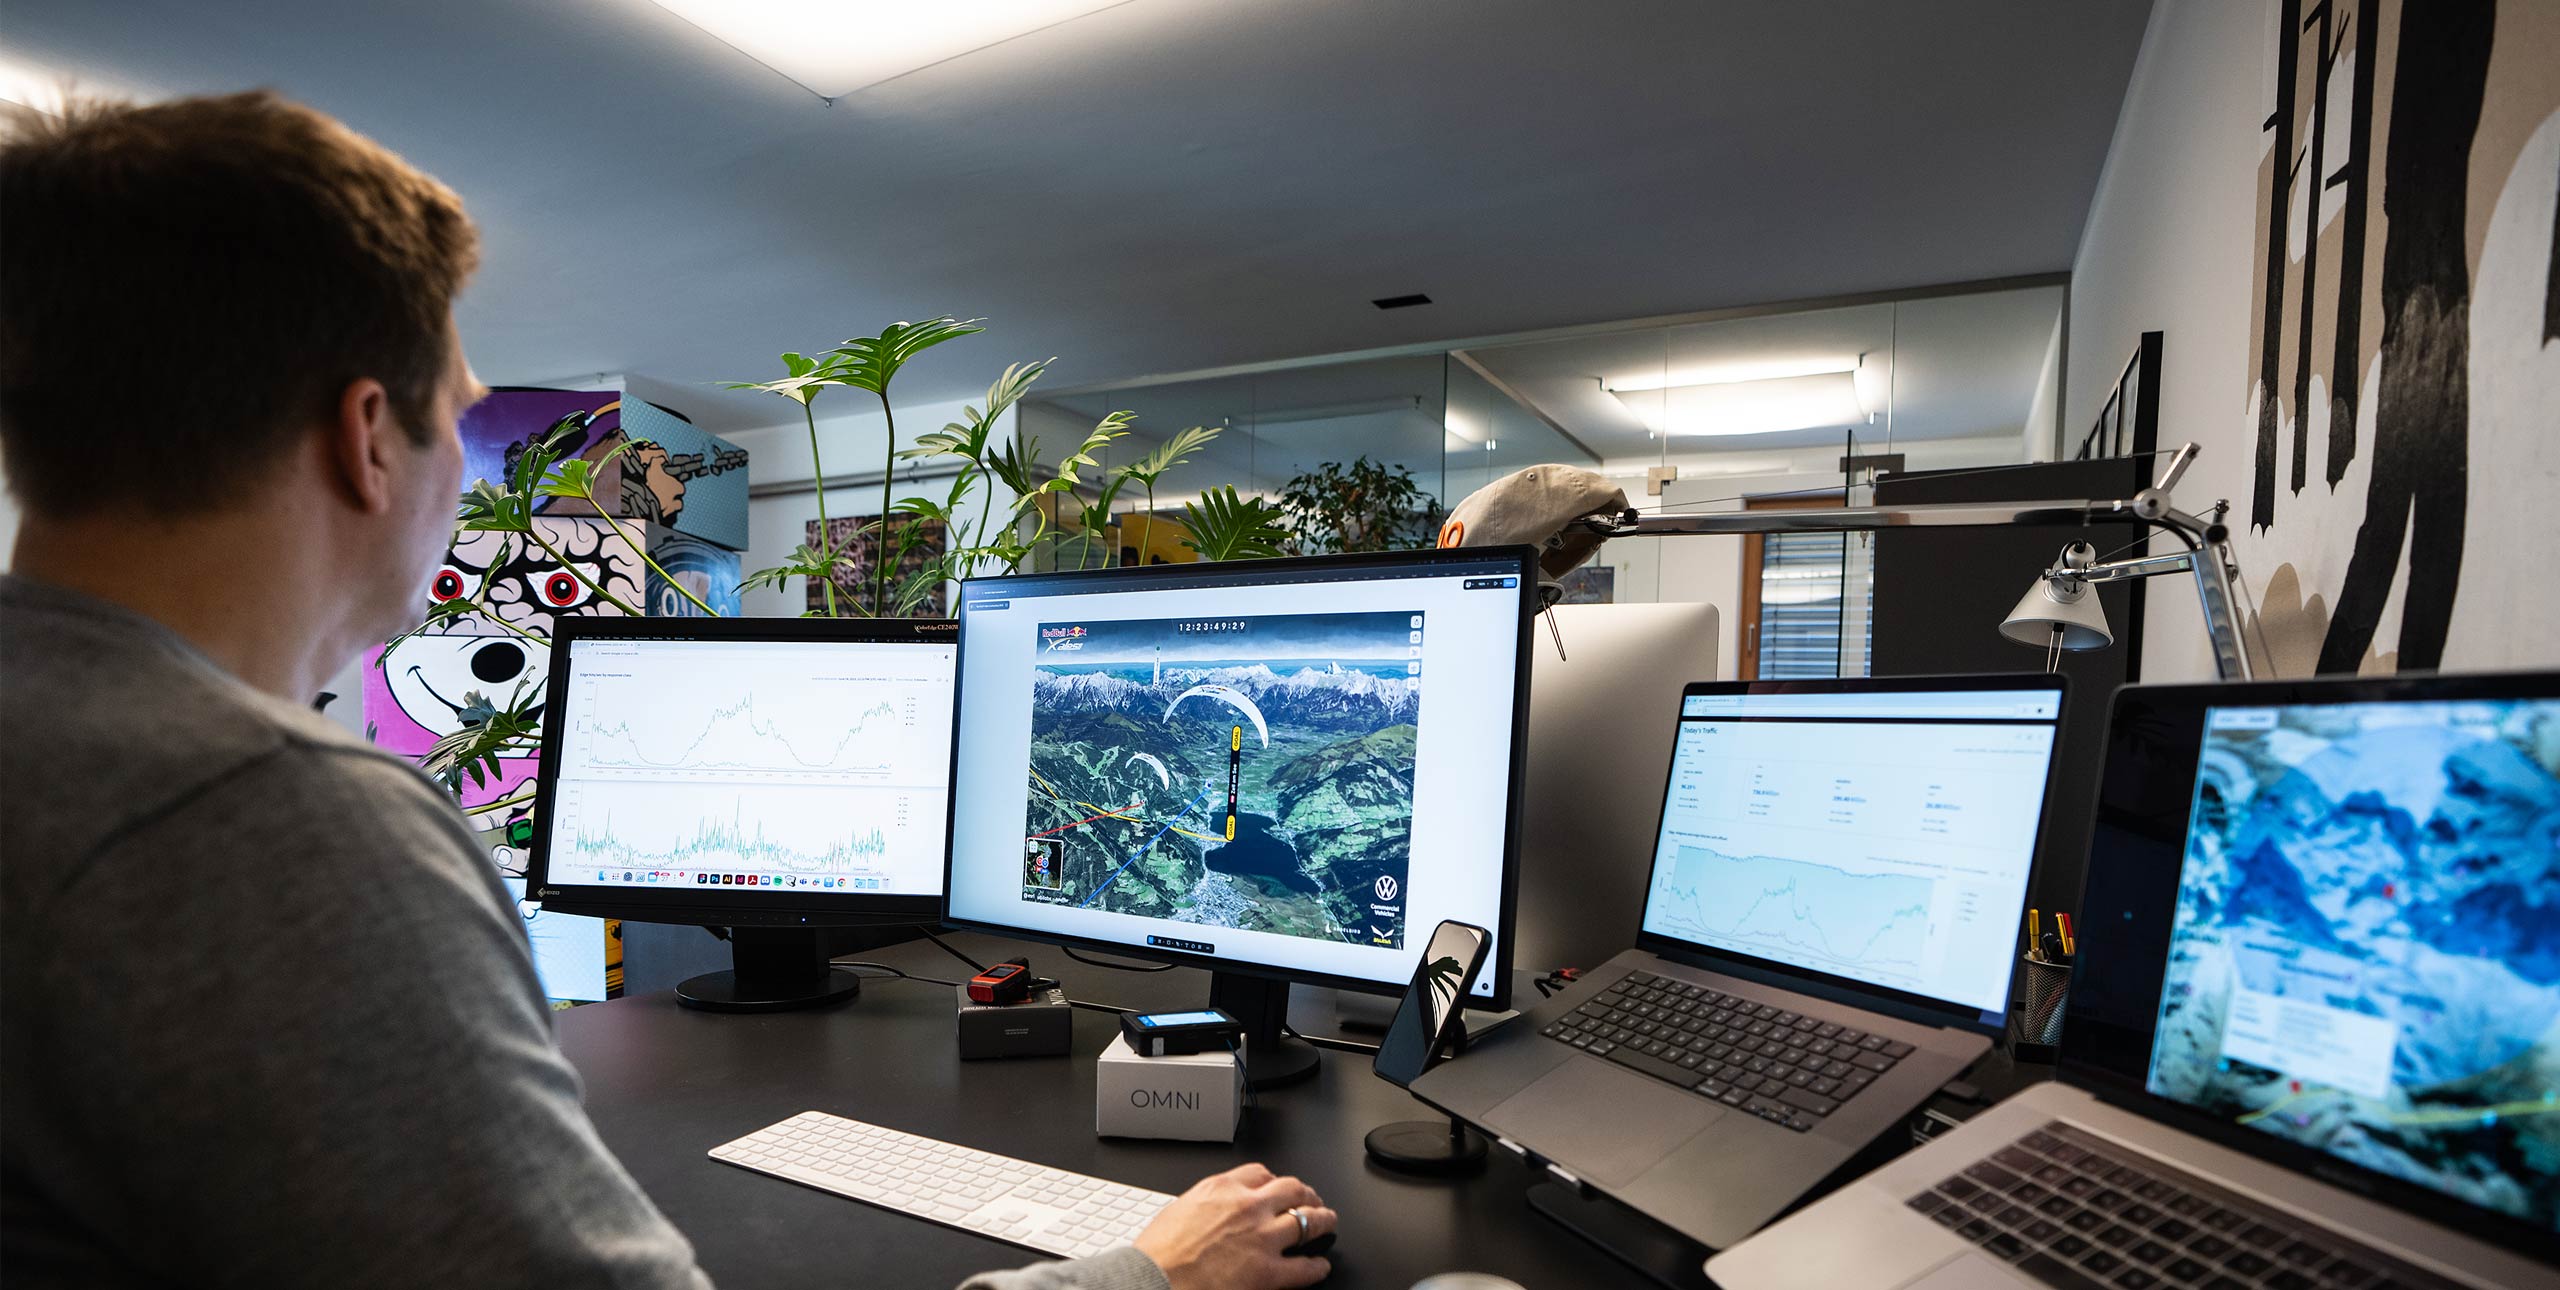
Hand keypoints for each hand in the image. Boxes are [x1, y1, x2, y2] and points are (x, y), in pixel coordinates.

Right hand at [1133, 1163, 1334, 1289]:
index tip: (1278, 1186)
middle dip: (1306, 1193)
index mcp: (1223, 1189)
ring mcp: (1262, 1238)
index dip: (1275, 1180)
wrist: (1153, 1280)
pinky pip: (1305, 1267)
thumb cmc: (1158, 1253)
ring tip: (1327, 1222)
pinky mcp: (1268, 1272)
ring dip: (1323, 1220)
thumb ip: (1206, 1204)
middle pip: (1292, 1189)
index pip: (1261, 1173)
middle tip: (1311, 1199)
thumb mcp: (1180, 1210)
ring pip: (1308, 1221)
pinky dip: (1317, 1266)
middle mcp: (1248, 1207)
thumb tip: (1213, 1211)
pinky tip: (1320, 1266)